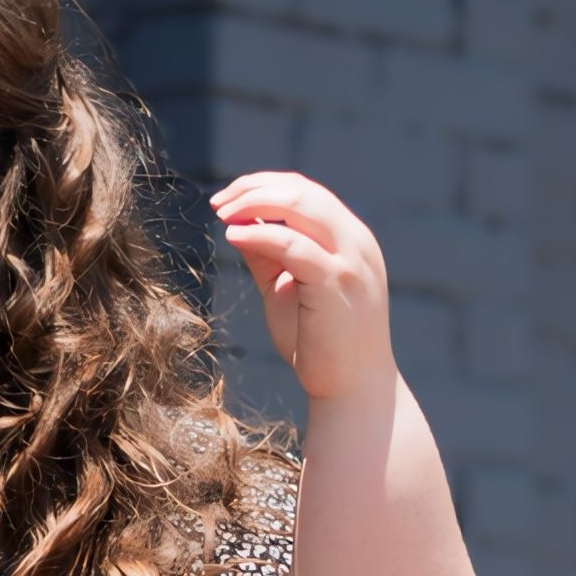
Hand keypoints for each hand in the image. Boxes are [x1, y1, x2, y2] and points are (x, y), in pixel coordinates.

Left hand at [211, 172, 396, 412]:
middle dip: (255, 188)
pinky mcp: (337, 282)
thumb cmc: (320, 344)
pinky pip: (294, 246)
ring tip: (222, 213)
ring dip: (255, 204)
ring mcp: (351, 261)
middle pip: (303, 192)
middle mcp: (356, 242)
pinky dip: (260, 235)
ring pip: (301, 207)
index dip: (265, 186)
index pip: (307, 192)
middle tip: (218, 202)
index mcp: (350, 239)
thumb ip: (269, 255)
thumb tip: (239, 223)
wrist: (353, 390)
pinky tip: (233, 236)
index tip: (228, 198)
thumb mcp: (287, 289)